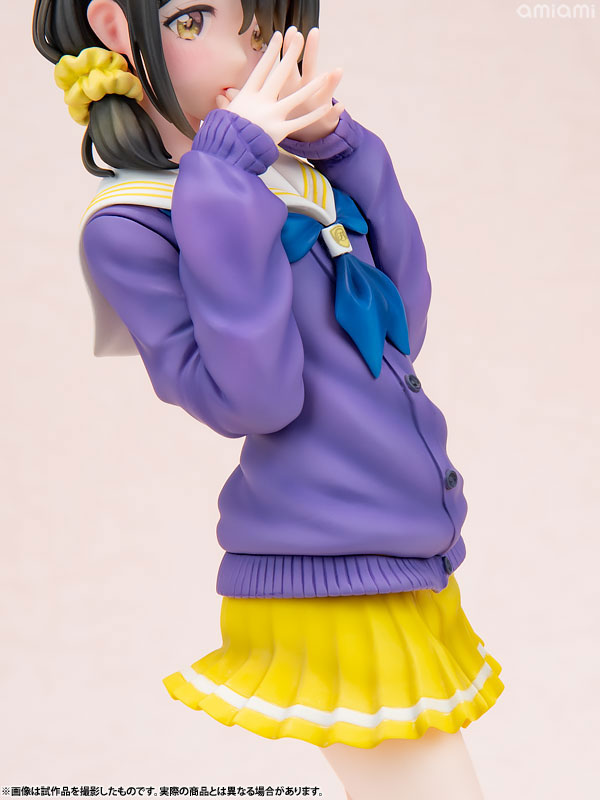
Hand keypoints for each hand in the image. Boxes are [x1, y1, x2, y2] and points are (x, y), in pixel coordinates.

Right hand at [215, 29, 343, 145]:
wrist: (228, 152)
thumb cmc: (224, 134)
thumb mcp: (224, 115)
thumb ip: (227, 104)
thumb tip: (220, 96)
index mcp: (247, 95)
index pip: (261, 69)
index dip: (271, 53)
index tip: (278, 37)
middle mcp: (261, 102)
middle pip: (279, 75)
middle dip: (291, 55)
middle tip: (299, 37)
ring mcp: (272, 116)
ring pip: (296, 97)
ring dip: (311, 86)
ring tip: (324, 75)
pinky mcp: (280, 131)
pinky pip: (301, 122)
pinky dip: (314, 115)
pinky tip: (326, 106)